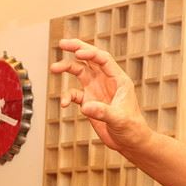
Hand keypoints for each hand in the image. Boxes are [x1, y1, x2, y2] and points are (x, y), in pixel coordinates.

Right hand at [50, 38, 149, 153]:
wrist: (130, 142)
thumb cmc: (132, 129)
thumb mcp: (119, 119)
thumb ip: (102, 112)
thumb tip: (85, 106)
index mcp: (118, 79)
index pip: (103, 59)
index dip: (90, 53)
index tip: (77, 53)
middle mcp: (106, 81)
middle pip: (90, 59)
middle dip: (76, 49)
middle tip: (62, 43)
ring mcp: (96, 90)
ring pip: (79, 72)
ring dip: (66, 68)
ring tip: (54, 68)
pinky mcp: (89, 102)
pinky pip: (73, 94)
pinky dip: (66, 97)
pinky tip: (63, 105)